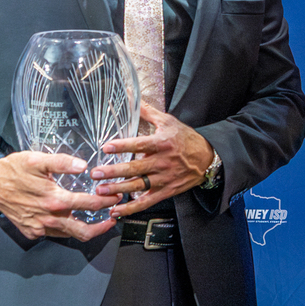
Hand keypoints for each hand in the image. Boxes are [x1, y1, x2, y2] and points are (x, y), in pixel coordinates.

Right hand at [0, 151, 120, 240]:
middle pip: (83, 231)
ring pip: (69, 235)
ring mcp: (39, 228)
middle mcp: (48, 218)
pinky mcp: (31, 232)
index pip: (88, 204)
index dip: (106, 201)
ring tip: (99, 221)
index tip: (115, 197)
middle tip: (113, 217)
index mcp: (53, 200)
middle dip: (102, 226)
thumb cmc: (14, 169)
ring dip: (87, 229)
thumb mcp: (38, 160)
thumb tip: (83, 166)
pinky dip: (67, 230)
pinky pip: (54, 235)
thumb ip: (62, 162)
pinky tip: (72, 220)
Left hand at [92, 104, 214, 217]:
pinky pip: (147, 202)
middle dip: (113, 172)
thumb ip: (147, 111)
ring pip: (138, 186)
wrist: (207, 157)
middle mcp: (162, 162)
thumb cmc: (185, 138)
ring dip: (118, 190)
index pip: (139, 144)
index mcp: (162, 143)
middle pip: (135, 168)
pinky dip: (131, 208)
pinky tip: (116, 210)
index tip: (106, 147)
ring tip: (101, 191)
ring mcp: (164, 178)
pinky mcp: (166, 191)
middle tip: (96, 174)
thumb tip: (131, 95)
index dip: (122, 146)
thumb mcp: (168, 121)